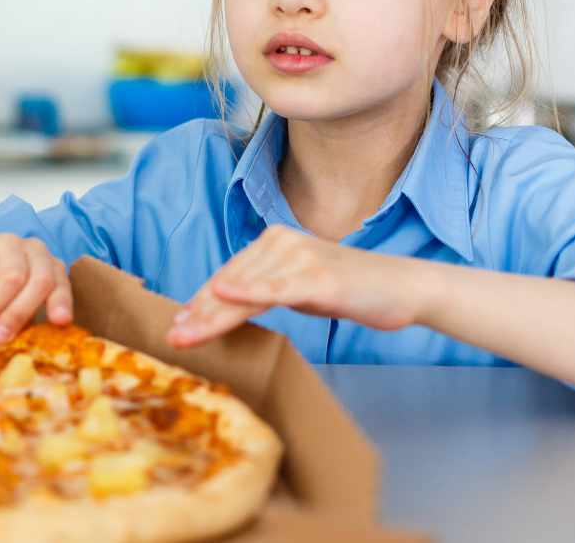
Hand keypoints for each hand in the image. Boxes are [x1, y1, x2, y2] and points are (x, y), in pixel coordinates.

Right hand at [0, 229, 72, 342]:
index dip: (61, 302)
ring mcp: (3, 241)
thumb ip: (20, 319)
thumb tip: (26, 348)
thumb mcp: (5, 305)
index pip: (59, 283)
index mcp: (45, 265)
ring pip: (11, 277)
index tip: (60, 322)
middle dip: (20, 313)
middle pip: (39, 280)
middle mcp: (30, 249)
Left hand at [166, 225, 428, 347]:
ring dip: (213, 315)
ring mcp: (300, 257)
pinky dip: (250, 291)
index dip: (200, 301)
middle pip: (230, 282)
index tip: (178, 322)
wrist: (403, 287)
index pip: (228, 275)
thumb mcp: (298, 287)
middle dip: (198, 311)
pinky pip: (277, 287)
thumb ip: (264, 289)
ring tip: (188, 335)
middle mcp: (282, 241)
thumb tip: (226, 305)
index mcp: (274, 240)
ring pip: (245, 289)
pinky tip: (226, 296)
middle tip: (172, 335)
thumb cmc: (350, 289)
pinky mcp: (318, 277)